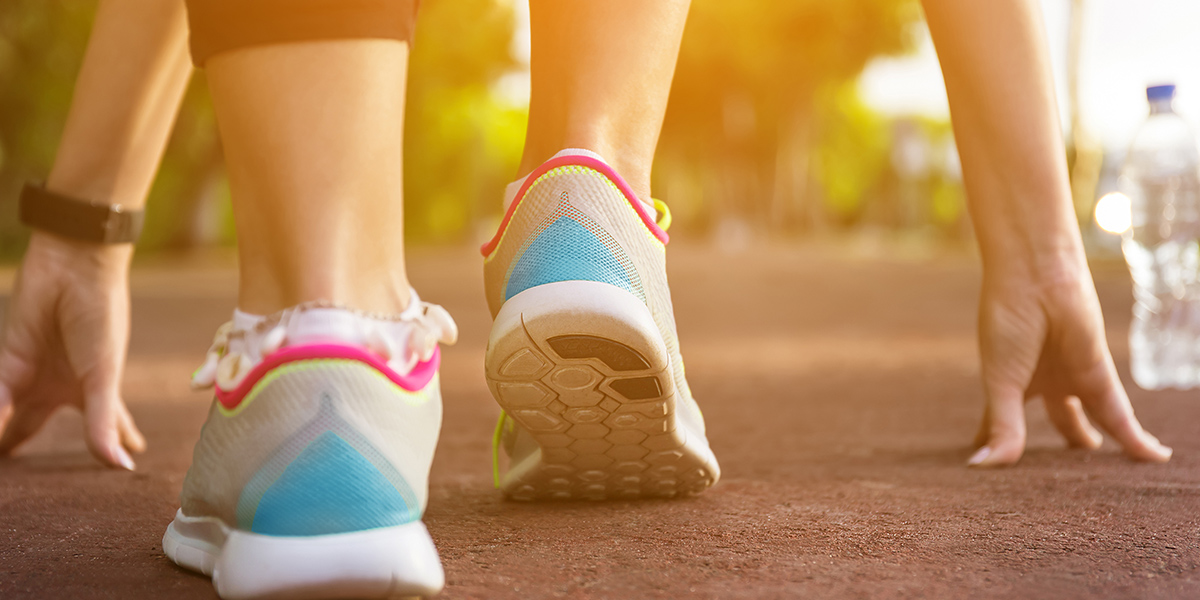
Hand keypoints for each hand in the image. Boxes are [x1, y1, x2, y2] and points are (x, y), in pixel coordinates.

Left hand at [0, 232, 144, 468]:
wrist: (74, 269)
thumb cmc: (101, 319)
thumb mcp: (103, 376)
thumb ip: (104, 423)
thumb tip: (120, 467)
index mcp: (96, 389)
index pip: (107, 424)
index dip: (116, 441)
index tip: (128, 461)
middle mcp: (60, 384)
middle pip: (36, 421)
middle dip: (24, 440)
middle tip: (11, 461)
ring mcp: (31, 373)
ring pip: (10, 414)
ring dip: (2, 436)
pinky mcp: (8, 361)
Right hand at [971, 259, 1171, 466]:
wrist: (1036, 280)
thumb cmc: (1007, 325)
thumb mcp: (1001, 384)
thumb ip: (1001, 426)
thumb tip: (984, 466)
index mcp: (1011, 383)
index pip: (1004, 421)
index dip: (1000, 442)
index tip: (993, 464)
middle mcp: (1045, 382)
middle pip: (1061, 421)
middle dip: (1065, 442)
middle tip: (1068, 476)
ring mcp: (1074, 379)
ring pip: (1092, 421)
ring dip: (1097, 445)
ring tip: (1108, 477)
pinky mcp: (1101, 377)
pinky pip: (1122, 417)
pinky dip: (1135, 441)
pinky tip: (1151, 458)